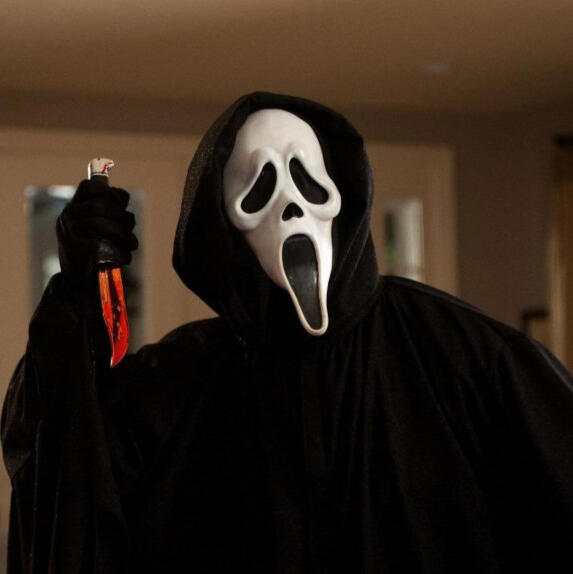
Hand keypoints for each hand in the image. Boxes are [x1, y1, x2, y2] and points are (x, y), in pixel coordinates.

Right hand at [56, 179, 137, 298]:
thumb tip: (123, 196)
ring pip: (102, 224)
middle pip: (101, 206)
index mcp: (73, 209)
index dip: (111, 193)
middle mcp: (67, 217)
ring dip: (125, 235)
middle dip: (124, 219)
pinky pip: (103, 245)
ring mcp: (69, 233)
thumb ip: (108, 211)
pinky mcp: (76, 250)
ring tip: (132, 246)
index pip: (89, 187)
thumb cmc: (92, 256)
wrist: (77, 286)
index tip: (123, 206)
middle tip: (131, 235)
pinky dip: (119, 252)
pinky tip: (123, 258)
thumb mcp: (97, 229)